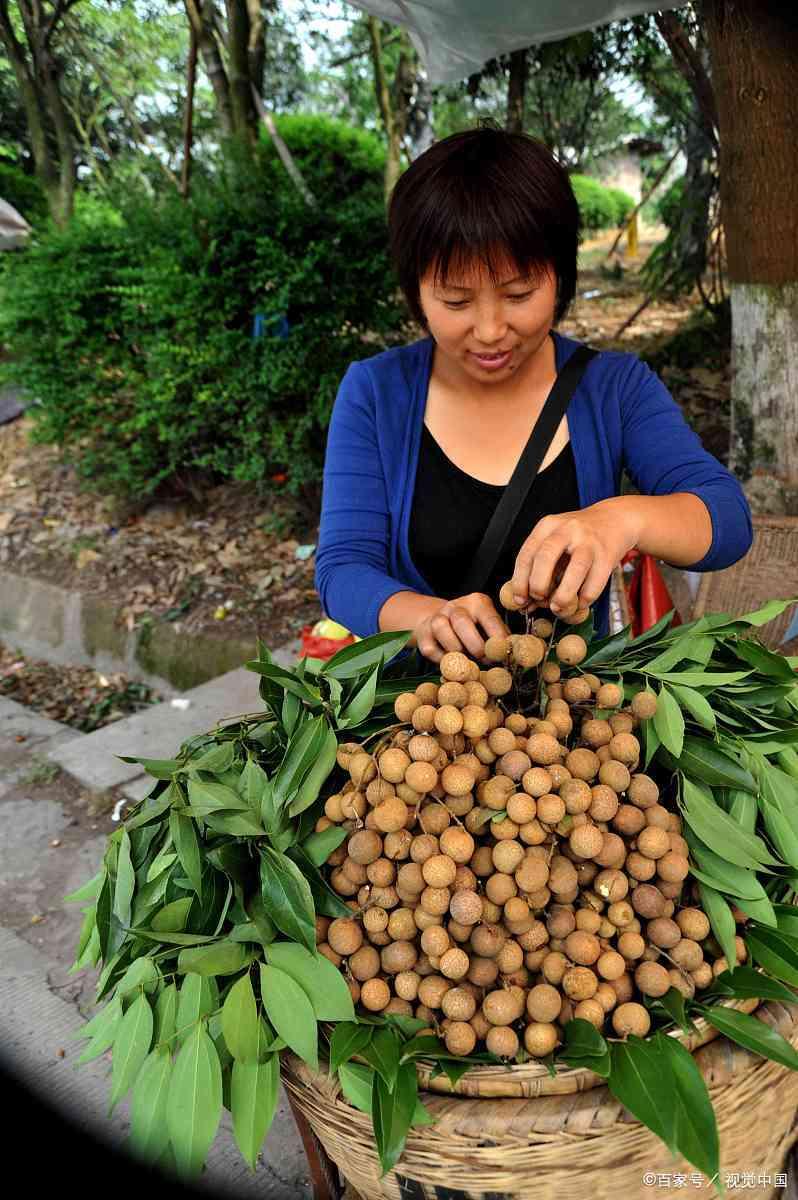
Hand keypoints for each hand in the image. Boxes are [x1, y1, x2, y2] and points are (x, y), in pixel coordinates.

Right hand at [414, 593, 508, 663]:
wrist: (440, 620)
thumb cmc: (473, 627)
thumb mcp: (489, 625)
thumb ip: (500, 636)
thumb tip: (516, 652)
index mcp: (477, 602)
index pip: (490, 619)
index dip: (497, 639)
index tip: (502, 654)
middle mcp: (455, 606)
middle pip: (462, 623)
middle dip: (475, 646)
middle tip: (484, 660)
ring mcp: (436, 618)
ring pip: (444, 634)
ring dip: (458, 652)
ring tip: (467, 660)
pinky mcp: (423, 635)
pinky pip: (431, 650)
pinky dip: (443, 660)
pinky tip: (452, 661)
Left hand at [511, 499, 640, 615]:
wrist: (615, 519)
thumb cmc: (579, 536)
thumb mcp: (555, 540)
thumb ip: (540, 566)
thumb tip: (525, 601)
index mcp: (548, 526)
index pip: (527, 554)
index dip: (520, 581)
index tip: (520, 599)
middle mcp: (568, 530)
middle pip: (546, 558)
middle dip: (538, 584)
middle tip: (539, 599)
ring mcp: (589, 542)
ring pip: (574, 571)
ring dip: (563, 595)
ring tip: (558, 607)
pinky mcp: (607, 556)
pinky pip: (594, 583)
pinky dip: (585, 599)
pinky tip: (580, 602)